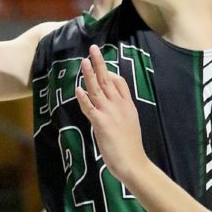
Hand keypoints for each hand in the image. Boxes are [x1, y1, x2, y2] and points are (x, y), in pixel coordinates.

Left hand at [76, 45, 148, 184]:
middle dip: (100, 63)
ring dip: (89, 74)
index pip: (119, 83)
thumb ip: (122, 114)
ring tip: (84, 61)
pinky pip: (89, 107)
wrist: (133, 163)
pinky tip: (78, 89)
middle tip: (93, 49)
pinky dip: (83, 97)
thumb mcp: (130, 125)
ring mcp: (110, 113)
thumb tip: (114, 110)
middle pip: (108, 80)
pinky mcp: (100, 123)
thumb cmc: (131, 148)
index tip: (103, 68)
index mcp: (128, 106)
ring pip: (97, 89)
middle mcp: (119, 106)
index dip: (110, 73)